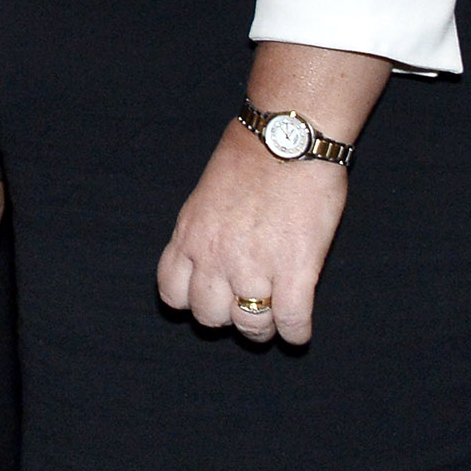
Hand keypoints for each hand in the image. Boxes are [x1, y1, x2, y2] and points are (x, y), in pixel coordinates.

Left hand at [157, 124, 347, 344]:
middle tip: (245, 308)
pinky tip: (298, 327)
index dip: (190, 301)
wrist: (288, 139)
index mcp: (189, 236)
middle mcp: (214, 257)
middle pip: (209, 316)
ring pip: (250, 325)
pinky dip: (295, 331)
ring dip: (263, 328)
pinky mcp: (296, 271)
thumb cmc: (249, 156)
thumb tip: (209, 254)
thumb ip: (203, 230)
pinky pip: (291, 322)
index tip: (209, 297)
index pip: (172, 293)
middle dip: (227, 317)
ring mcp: (254, 267)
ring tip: (274, 318)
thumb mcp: (205, 196)